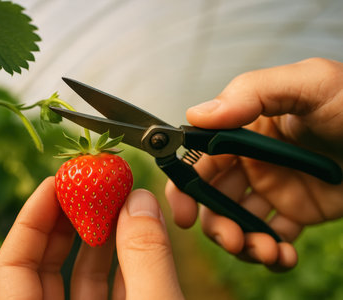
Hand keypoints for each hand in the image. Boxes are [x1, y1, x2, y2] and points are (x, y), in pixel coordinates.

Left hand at [0, 177, 183, 299]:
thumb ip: (145, 258)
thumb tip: (138, 202)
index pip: (12, 264)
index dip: (31, 217)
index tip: (57, 181)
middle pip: (43, 265)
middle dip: (69, 218)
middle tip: (89, 183)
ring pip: (79, 278)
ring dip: (101, 235)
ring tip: (119, 201)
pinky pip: (108, 291)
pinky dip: (123, 261)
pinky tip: (137, 233)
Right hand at [166, 57, 342, 270]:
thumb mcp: (310, 83)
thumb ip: (251, 92)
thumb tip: (195, 114)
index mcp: (246, 128)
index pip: (203, 159)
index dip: (186, 188)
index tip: (184, 215)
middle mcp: (254, 159)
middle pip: (215, 197)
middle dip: (216, 223)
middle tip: (232, 240)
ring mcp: (275, 186)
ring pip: (240, 221)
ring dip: (244, 243)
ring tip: (267, 253)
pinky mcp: (298, 210)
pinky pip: (274, 236)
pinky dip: (273, 253)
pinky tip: (284, 257)